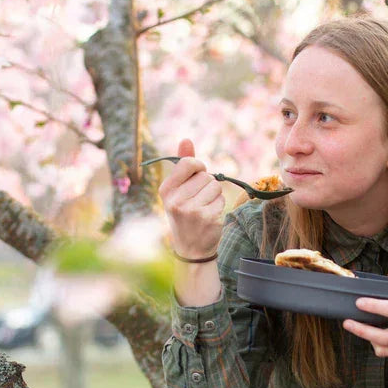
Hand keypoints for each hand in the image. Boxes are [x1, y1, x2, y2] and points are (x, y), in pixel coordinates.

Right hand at [158, 138, 224, 259]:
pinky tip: (210, 216)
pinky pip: (221, 200)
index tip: (197, 175)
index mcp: (166, 190)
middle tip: (199, 199)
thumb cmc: (185, 212)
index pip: (189, 162)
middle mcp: (176, 200)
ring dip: (214, 195)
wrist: (190, 248)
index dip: (198, 166)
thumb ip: (183, 163)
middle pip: (206, 175)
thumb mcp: (178, 190)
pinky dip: (219, 205)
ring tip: (204, 207)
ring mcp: (191, 210)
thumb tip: (186, 139)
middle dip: (207, 184)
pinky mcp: (207, 218)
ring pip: (216, 186)